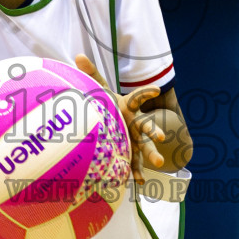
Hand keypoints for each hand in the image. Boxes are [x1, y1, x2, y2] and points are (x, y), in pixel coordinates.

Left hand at [73, 53, 165, 170]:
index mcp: (129, 107)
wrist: (115, 121)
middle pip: (146, 125)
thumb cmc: (107, 105)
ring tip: (159, 162)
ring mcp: (136, 139)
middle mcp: (136, 122)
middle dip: (154, 130)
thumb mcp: (98, 90)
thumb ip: (91, 74)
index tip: (157, 90)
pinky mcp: (131, 153)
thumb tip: (78, 56)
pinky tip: (138, 182)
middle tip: (161, 136)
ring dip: (151, 154)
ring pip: (145, 147)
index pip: (138, 98)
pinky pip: (134, 164)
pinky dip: (136, 172)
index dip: (146, 93)